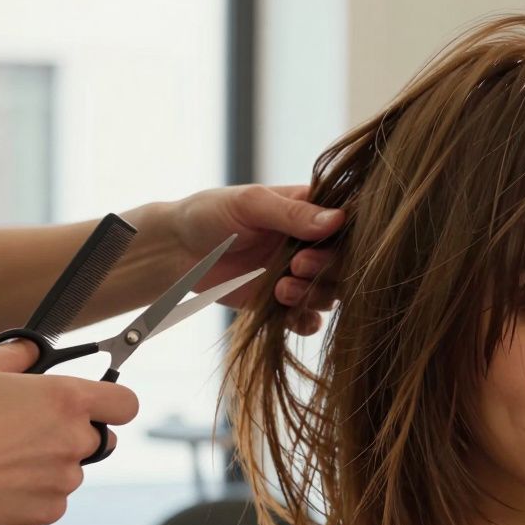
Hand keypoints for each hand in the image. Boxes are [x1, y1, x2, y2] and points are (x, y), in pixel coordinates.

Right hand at [0, 341, 138, 524]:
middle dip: (75, 433)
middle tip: (32, 429)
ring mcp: (63, 480)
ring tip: (1, 457)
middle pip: (100, 438)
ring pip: (71, 470)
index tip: (96, 403)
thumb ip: (17, 352)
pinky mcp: (46, 512)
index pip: (126, 403)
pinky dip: (33, 493)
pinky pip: (51, 500)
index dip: (113, 402)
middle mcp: (75, 441)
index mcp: (67, 400)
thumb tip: (32, 349)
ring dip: (50, 464)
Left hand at [168, 184, 343, 334]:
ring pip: (330, 294)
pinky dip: (304, 320)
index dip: (341, 240)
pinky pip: (308, 319)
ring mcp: (298, 274)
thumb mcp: (250, 204)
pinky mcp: (282, 303)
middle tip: (296, 265)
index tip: (313, 244)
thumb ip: (293, 213)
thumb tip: (338, 219)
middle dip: (327, 269)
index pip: (347, 226)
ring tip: (280, 288)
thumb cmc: (211, 213)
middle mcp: (311, 244)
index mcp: (310, 211)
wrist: (176, 250)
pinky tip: (286, 312)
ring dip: (313, 295)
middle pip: (345, 264)